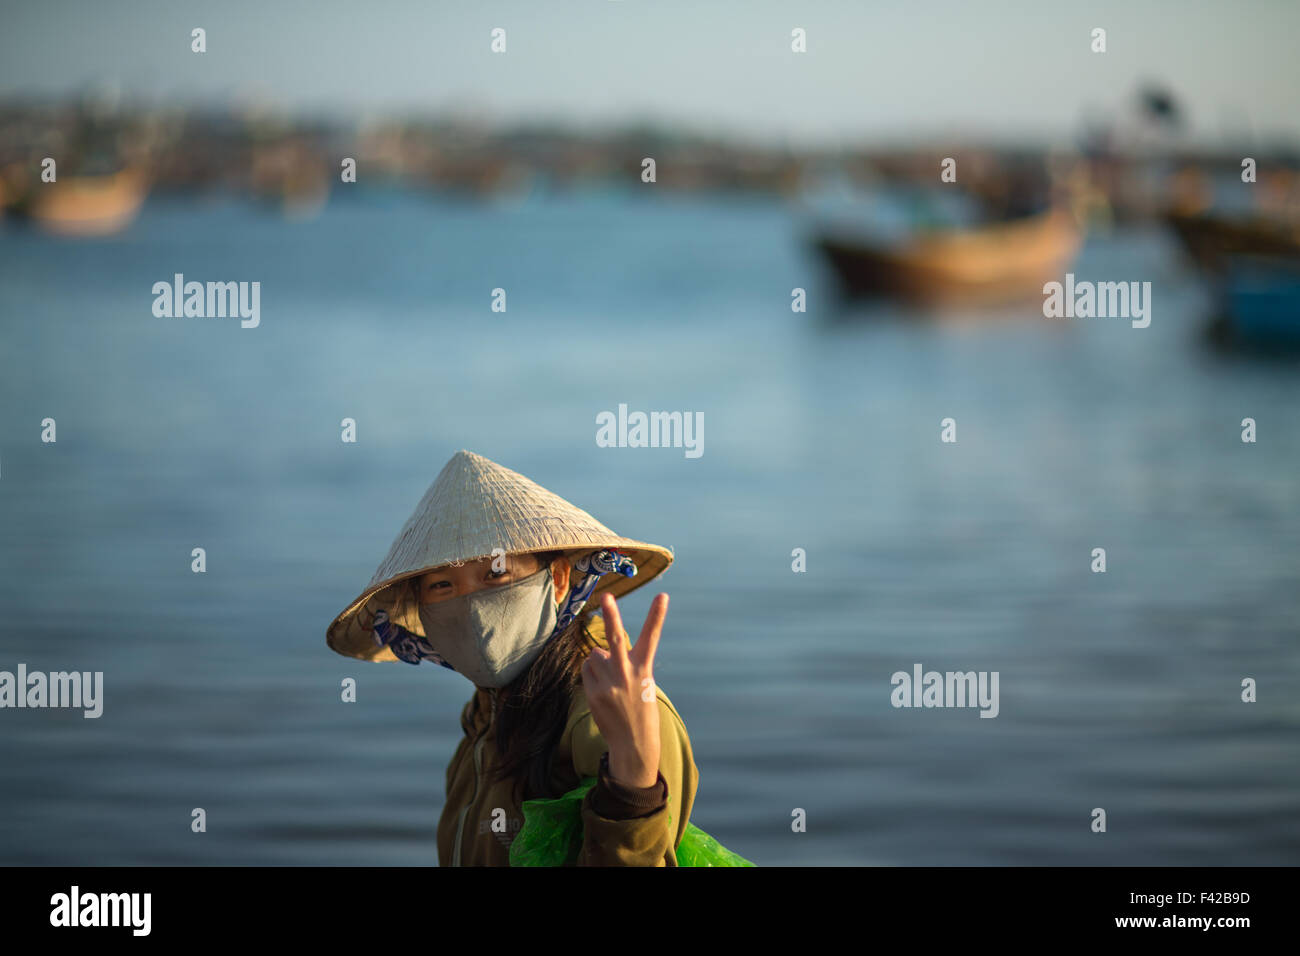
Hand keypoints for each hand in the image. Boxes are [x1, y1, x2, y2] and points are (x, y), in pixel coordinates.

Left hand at [581, 591, 668, 788]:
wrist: (633, 744)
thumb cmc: (640, 711)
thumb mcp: (642, 685)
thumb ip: (624, 664)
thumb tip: (598, 650)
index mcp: (643, 670)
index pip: (651, 637)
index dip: (657, 615)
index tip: (663, 595)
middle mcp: (626, 674)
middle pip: (616, 638)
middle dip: (611, 615)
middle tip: (606, 596)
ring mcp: (608, 684)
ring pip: (594, 655)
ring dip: (597, 660)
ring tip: (609, 679)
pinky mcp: (593, 694)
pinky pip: (586, 671)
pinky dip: (591, 674)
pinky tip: (601, 689)